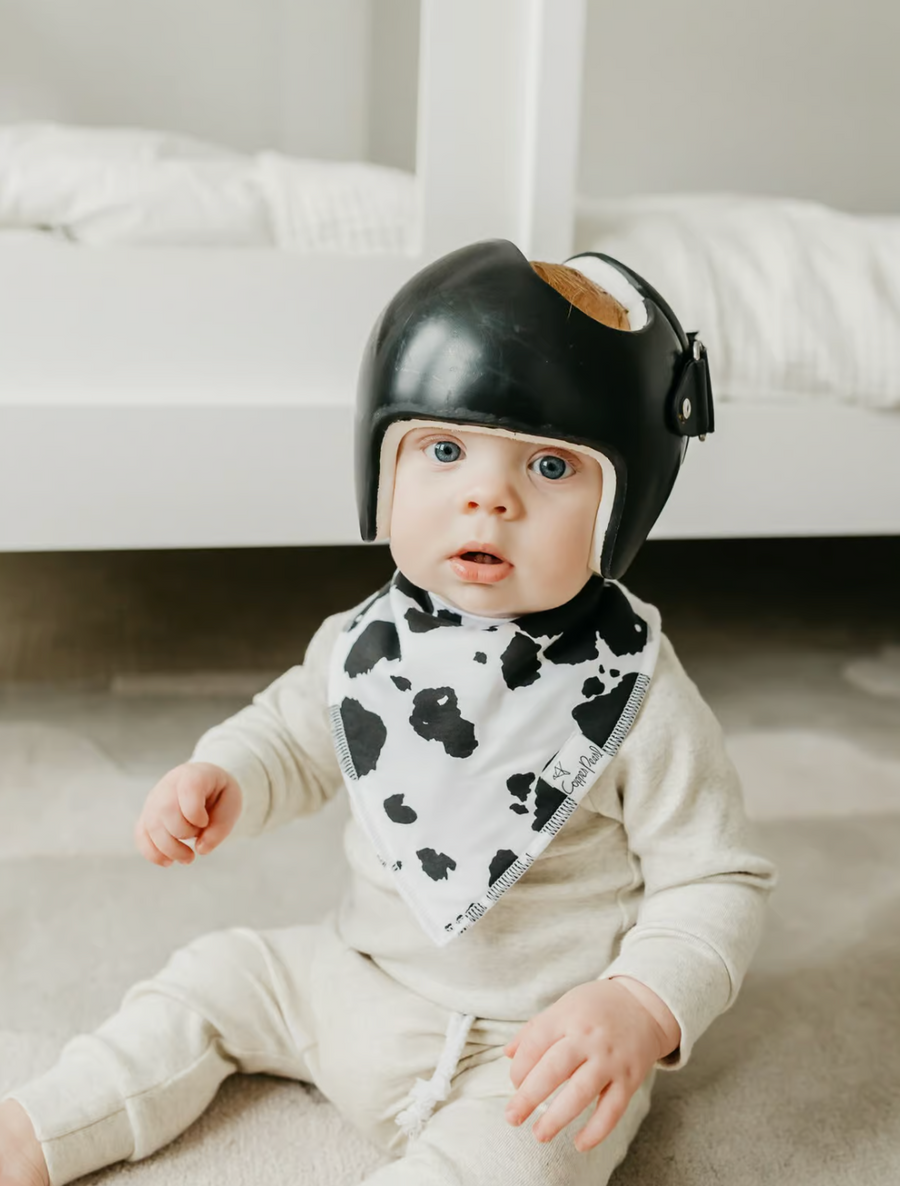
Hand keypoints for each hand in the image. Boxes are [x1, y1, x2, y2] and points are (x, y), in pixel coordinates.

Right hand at [134, 762, 241, 866]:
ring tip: (188, 858)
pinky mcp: (146, 817)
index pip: (188, 788)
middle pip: (166, 811)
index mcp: (193, 775)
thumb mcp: (232, 803)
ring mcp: (154, 801)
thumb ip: (221, 825)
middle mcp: (168, 785)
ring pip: (152, 827)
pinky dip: (152, 853)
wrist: (204, 785)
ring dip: (170, 850)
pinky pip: (141, 836)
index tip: (204, 821)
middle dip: (184, 833)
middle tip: (199, 838)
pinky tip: (168, 861)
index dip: (195, 812)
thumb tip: (201, 849)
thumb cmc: (218, 793)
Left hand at [503, 978, 673, 1151]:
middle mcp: (588, 1038)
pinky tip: (580, 1144)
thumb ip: (535, 1029)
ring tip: (539, 1134)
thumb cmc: (596, 1008)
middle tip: (512, 1117)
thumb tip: (507, 1054)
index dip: (520, 1067)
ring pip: (581, 1092)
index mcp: (568, 1016)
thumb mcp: (564, 1006)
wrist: (644, 1004)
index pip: (536, 1043)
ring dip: (557, 1117)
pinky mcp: (630, 1078)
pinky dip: (596, 1131)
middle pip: (554, 1068)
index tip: (515, 1083)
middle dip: (529, 1096)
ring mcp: (610, 1059)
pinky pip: (612, 1110)